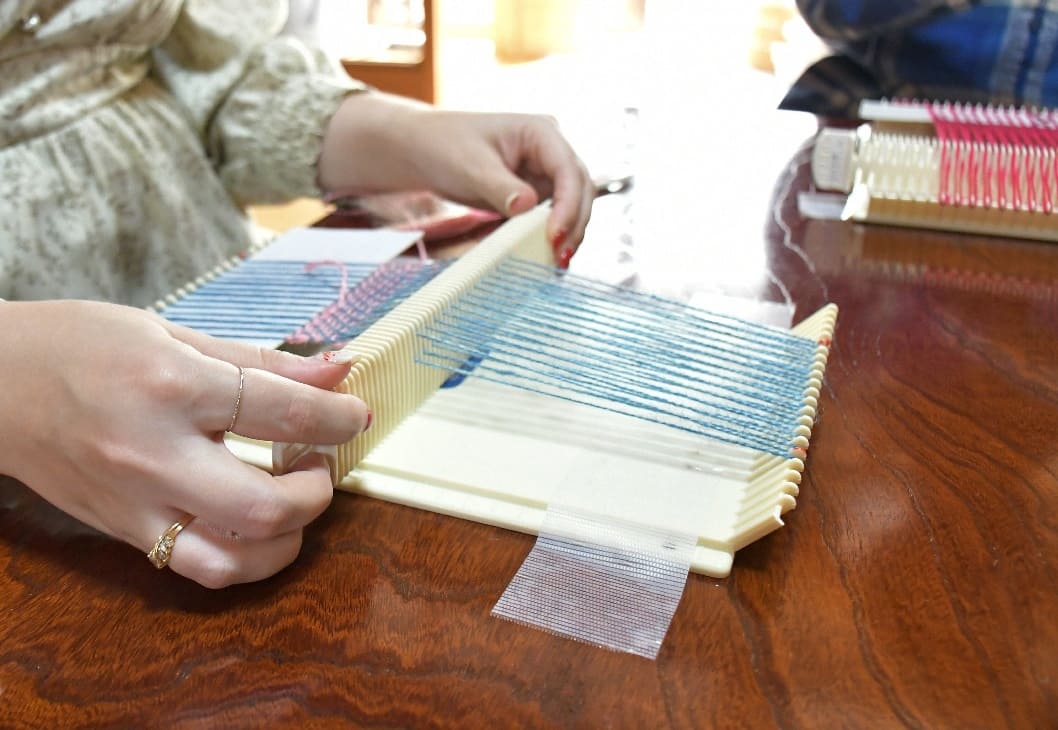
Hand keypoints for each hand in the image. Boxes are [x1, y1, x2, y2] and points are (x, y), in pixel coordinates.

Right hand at [0, 300, 369, 587]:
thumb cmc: (78, 345)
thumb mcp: (173, 333)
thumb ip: (260, 360)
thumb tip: (335, 371)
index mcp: (172, 386)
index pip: (282, 411)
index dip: (338, 416)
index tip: (356, 414)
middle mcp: (154, 453)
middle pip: (265, 506)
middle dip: (317, 491)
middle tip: (318, 463)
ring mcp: (134, 503)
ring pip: (232, 560)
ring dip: (286, 540)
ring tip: (292, 501)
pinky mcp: (121, 532)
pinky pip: (195, 566)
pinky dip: (242, 555)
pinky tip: (252, 523)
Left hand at [318, 92, 594, 263]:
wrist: (425, 151)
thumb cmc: (445, 146)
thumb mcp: (469, 166)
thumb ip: (499, 186)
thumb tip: (527, 206)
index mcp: (541, 132)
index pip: (568, 169)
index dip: (568, 204)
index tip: (554, 234)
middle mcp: (550, 151)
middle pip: (580, 189)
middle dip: (574, 223)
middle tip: (560, 256)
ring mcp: (545, 173)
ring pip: (573, 205)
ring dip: (570, 233)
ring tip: (557, 262)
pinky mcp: (536, 193)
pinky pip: (554, 217)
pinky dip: (554, 236)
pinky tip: (547, 257)